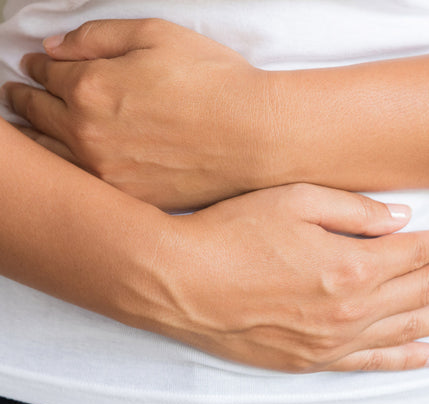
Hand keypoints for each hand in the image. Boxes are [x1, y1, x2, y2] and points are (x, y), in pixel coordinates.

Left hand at [3, 18, 274, 210]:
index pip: (47, 72)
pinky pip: (82, 185)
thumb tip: (55, 48)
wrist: (259, 136)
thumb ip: (97, 37)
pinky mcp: (130, 198)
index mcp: (90, 87)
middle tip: (18, 95)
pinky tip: (66, 164)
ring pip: (50, 154)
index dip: (39, 65)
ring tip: (32, 128)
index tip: (38, 65)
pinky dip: (65, 171)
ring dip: (34, 137)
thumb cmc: (217, 82)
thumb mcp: (157, 34)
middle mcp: (88, 133)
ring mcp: (107, 172)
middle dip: (25, 99)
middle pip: (38, 114)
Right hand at [144, 183, 428, 372]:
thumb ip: (355, 210)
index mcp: (351, 265)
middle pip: (419, 291)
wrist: (177, 282)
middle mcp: (351, 309)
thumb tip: (402, 219)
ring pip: (406, 330)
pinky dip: (406, 360)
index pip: (415, 254)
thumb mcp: (294, 199)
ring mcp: (332, 340)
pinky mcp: (311, 361)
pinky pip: (372, 363)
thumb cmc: (231, 232)